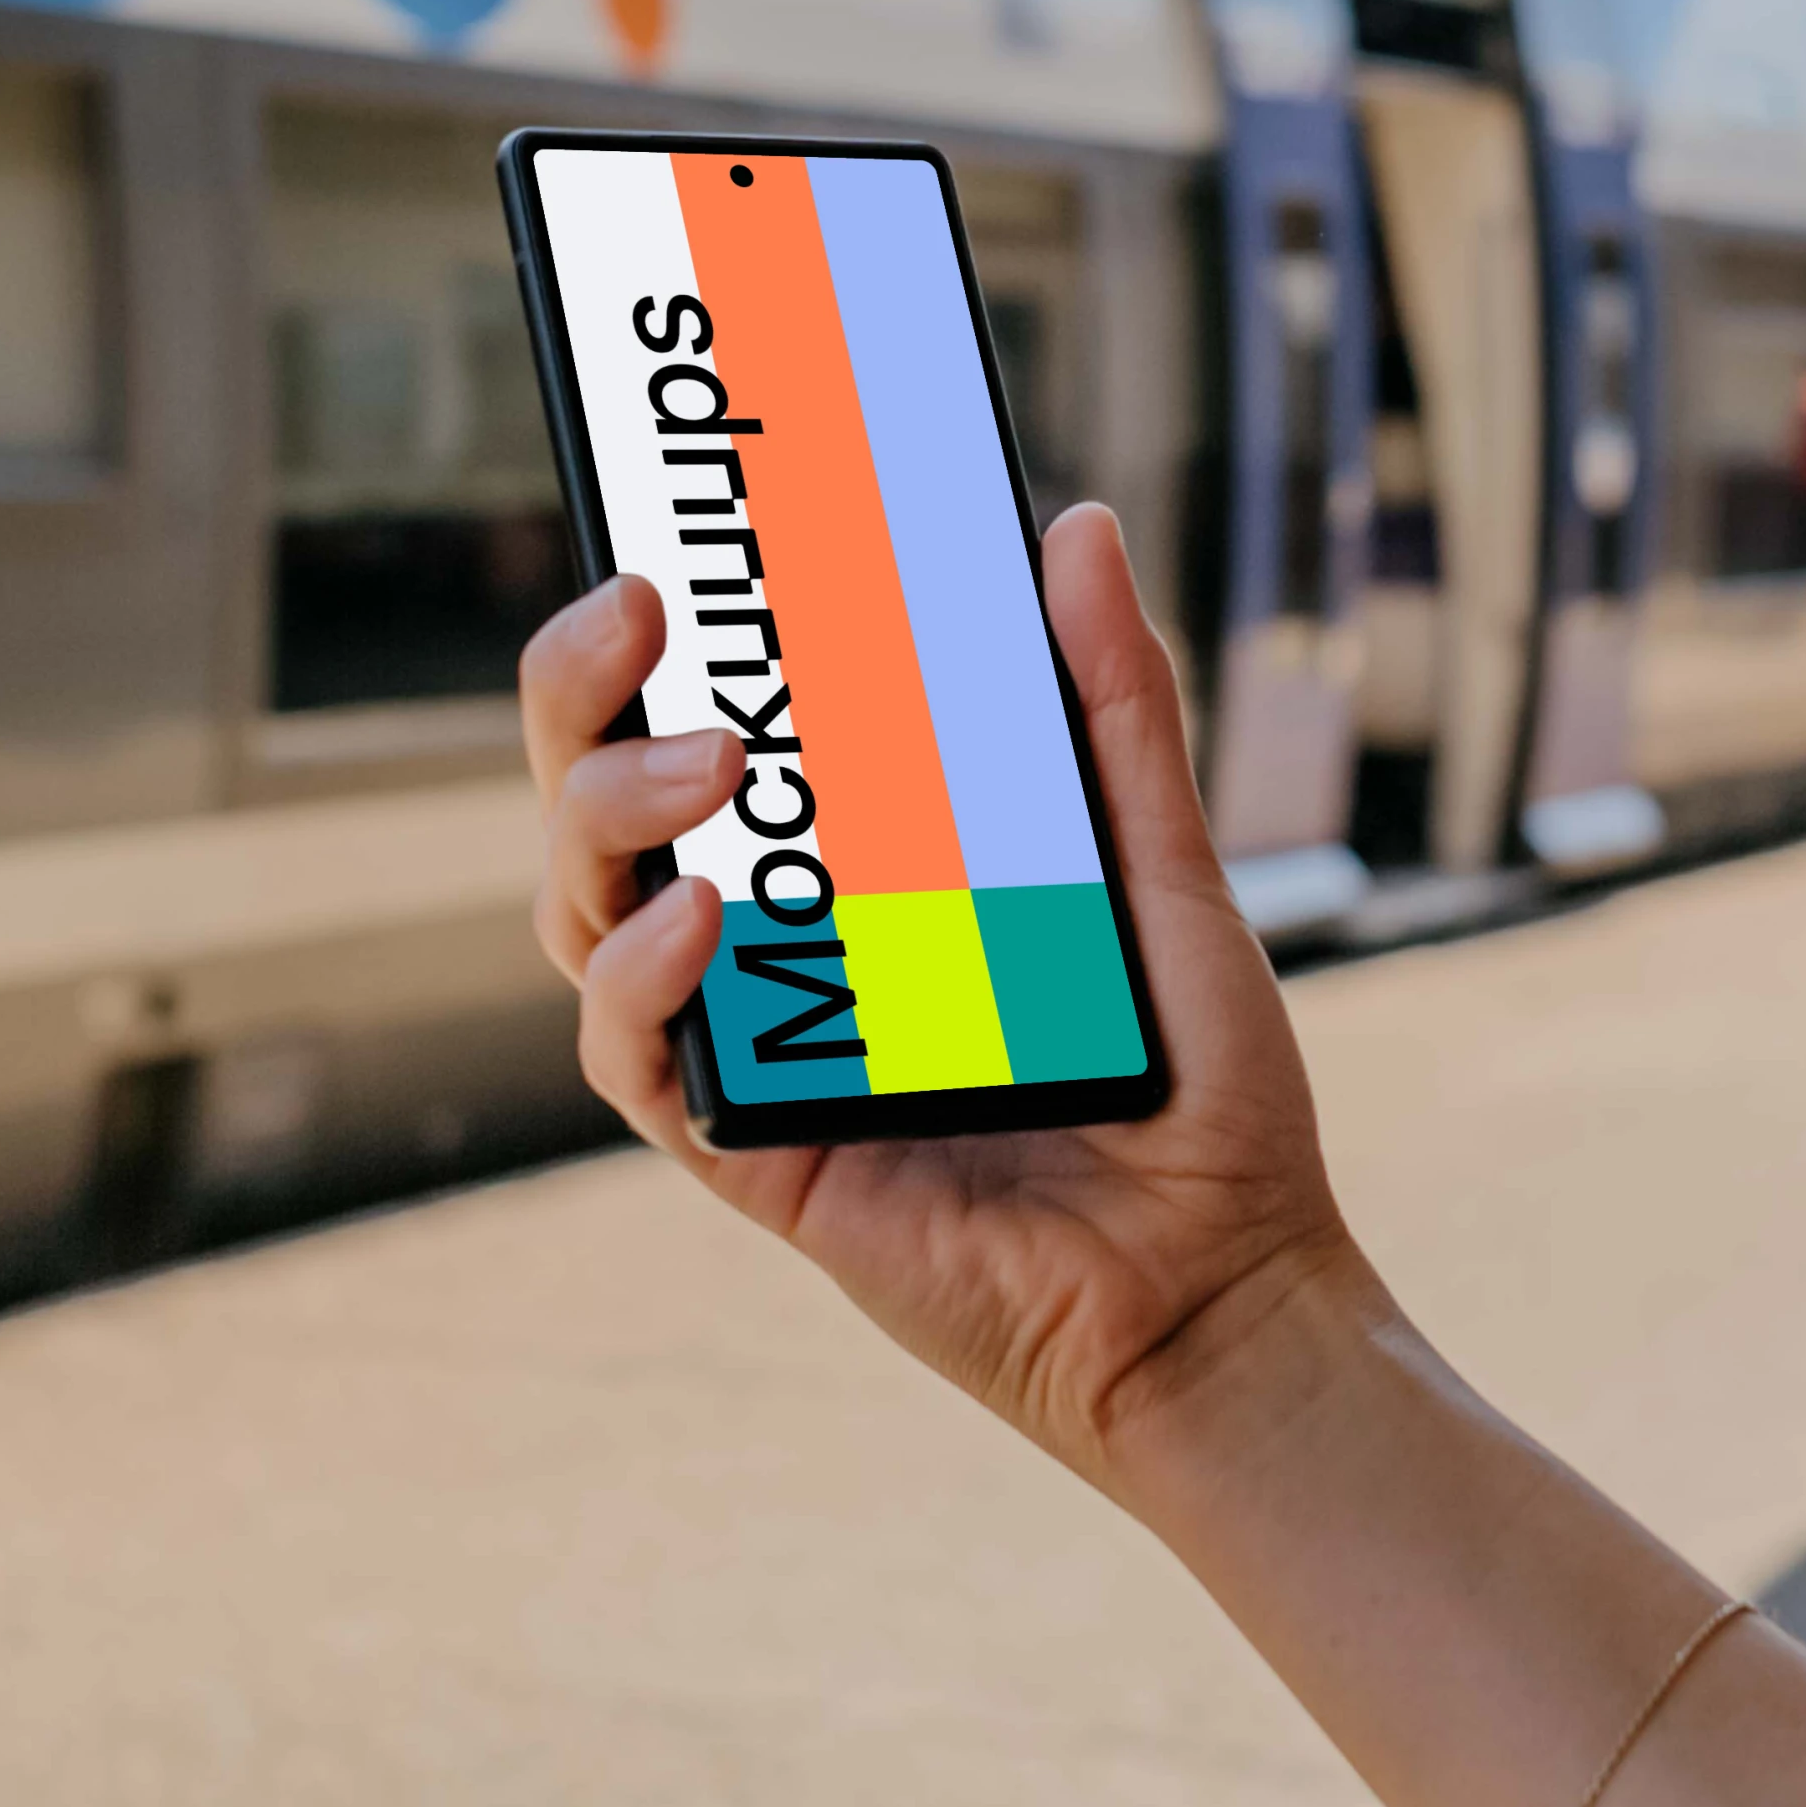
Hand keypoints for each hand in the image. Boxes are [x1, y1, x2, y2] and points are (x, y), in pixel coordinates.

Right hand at [520, 503, 1372, 1491]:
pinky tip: (702, 923)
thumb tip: (1073, 524)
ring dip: (609, 814)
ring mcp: (754, 1047)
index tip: (663, 526)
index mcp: (857, 864)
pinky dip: (645, 980)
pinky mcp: (749, 1155)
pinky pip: (638, 1061)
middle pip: (600, 801)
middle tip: (639, 605)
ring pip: (586, 913)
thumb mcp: (1160, 864)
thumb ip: (1110, 706)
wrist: (1223, 1282)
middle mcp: (780, 946)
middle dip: (582, 691)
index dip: (646, 633)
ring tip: (706, 763)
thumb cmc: (1197, 1088)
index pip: (705, 721)